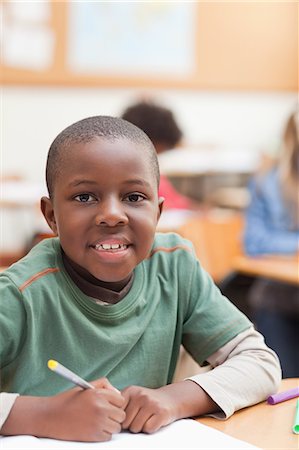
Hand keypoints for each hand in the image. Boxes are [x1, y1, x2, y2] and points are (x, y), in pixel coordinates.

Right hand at [2, 378, 125, 441]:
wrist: (50, 417)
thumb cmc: (68, 401)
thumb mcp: (85, 387)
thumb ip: (103, 385)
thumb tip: (118, 394)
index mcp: (98, 393)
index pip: (121, 399)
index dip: (116, 403)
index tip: (109, 405)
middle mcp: (100, 407)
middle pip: (121, 414)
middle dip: (115, 415)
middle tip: (104, 415)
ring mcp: (97, 422)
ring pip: (116, 427)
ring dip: (110, 426)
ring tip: (98, 422)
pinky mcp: (93, 435)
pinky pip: (108, 437)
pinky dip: (103, 435)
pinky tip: (92, 429)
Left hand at [121, 380, 218, 433]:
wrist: (170, 399)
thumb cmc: (147, 402)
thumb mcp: (132, 396)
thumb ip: (119, 403)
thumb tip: (105, 414)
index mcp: (130, 390)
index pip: (117, 413)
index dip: (122, 418)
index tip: (129, 415)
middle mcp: (140, 395)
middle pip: (126, 423)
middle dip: (131, 424)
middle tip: (140, 416)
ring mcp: (151, 403)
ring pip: (136, 428)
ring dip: (141, 427)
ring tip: (147, 418)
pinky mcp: (161, 412)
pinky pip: (148, 429)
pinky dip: (150, 429)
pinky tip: (154, 420)